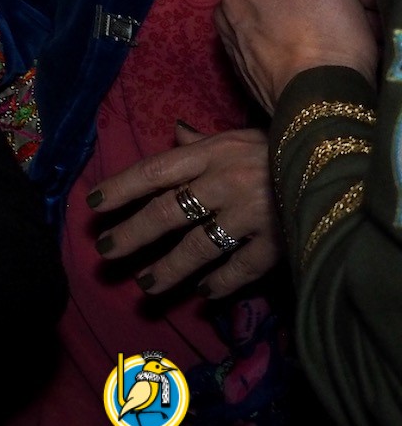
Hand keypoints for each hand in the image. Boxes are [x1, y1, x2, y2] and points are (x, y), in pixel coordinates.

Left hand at [87, 123, 280, 297]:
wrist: (334, 162)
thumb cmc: (279, 148)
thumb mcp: (238, 136)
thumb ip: (202, 141)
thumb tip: (175, 133)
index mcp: (210, 154)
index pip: (153, 172)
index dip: (120, 188)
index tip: (92, 204)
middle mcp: (222, 184)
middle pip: (166, 214)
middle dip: (132, 235)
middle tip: (106, 251)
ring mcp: (249, 216)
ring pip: (197, 248)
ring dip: (168, 269)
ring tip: (145, 284)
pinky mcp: (275, 243)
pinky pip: (239, 268)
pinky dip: (219, 282)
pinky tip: (203, 293)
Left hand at [216, 0, 379, 110]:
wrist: (321, 108)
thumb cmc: (320, 35)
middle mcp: (230, 9)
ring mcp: (245, 42)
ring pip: (303, 8)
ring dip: (343, 6)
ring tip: (374, 18)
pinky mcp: (264, 68)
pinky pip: (299, 36)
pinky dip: (329, 32)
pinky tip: (358, 38)